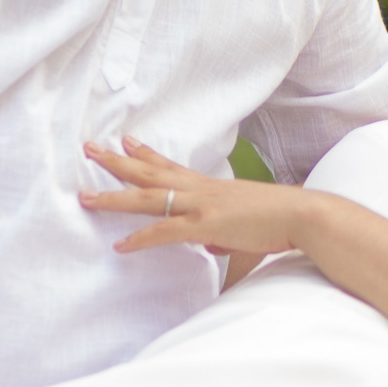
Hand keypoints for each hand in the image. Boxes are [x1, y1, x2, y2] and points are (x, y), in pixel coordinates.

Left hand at [81, 138, 315, 257]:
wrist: (303, 215)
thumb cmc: (281, 220)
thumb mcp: (244, 224)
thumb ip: (221, 234)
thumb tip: (208, 244)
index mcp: (211, 187)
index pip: (171, 166)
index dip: (146, 154)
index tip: (127, 140)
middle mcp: (201, 190)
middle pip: (149, 173)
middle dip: (117, 161)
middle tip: (90, 148)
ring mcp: (201, 205)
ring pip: (147, 198)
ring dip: (113, 197)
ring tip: (85, 197)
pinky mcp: (205, 225)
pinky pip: (163, 232)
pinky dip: (140, 239)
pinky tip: (120, 246)